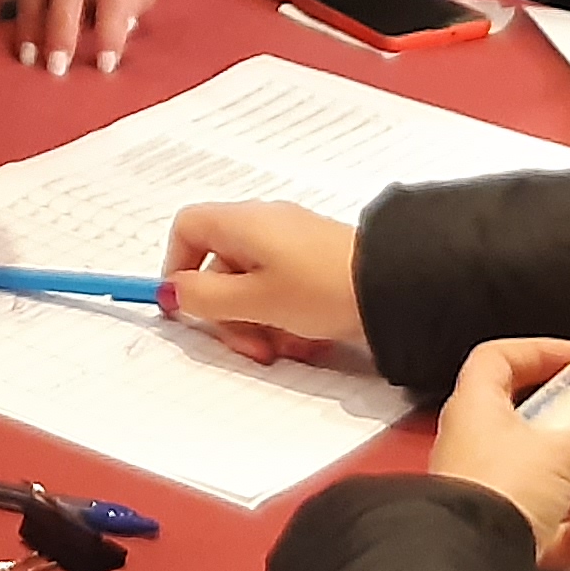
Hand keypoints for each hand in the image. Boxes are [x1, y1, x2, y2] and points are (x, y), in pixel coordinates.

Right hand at [162, 199, 358, 364]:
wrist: (397, 289)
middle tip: (246, 345)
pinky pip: (282, 291)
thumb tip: (172, 292)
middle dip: (226, 312)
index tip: (186, 305)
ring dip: (257, 322)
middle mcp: (264, 227)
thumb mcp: (255, 301)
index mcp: (243, 223)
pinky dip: (284, 318)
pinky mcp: (316, 265)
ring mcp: (292, 246)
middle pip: (220, 266)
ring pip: (251, 286)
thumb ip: (205, 299)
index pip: (188, 229)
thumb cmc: (324, 287)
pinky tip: (305, 340)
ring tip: (282, 347)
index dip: (177, 266)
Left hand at [421, 335, 569, 570]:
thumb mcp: (562, 452)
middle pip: (548, 433)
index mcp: (477, 410)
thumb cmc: (497, 490)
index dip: (540, 352)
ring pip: (565, 488)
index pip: (499, 361)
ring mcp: (496, 502)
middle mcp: (481, 452)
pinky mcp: (511, 547)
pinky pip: (565, 534)